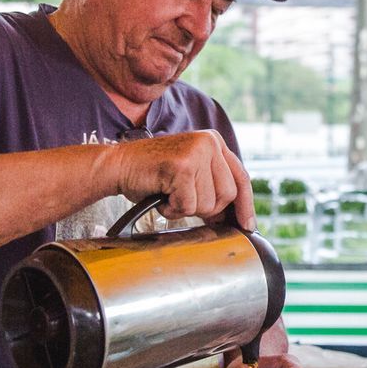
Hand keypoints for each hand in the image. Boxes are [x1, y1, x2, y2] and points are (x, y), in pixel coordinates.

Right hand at [114, 130, 252, 227]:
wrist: (118, 166)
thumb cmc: (152, 174)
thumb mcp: (191, 176)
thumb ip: (213, 187)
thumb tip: (236, 218)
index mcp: (214, 142)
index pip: (241, 177)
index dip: (246, 205)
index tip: (248, 225)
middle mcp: (209, 142)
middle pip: (228, 195)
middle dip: (206, 207)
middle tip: (182, 199)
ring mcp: (197, 152)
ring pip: (209, 203)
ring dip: (186, 208)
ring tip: (169, 193)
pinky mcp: (183, 166)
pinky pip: (188, 206)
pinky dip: (172, 209)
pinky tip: (161, 195)